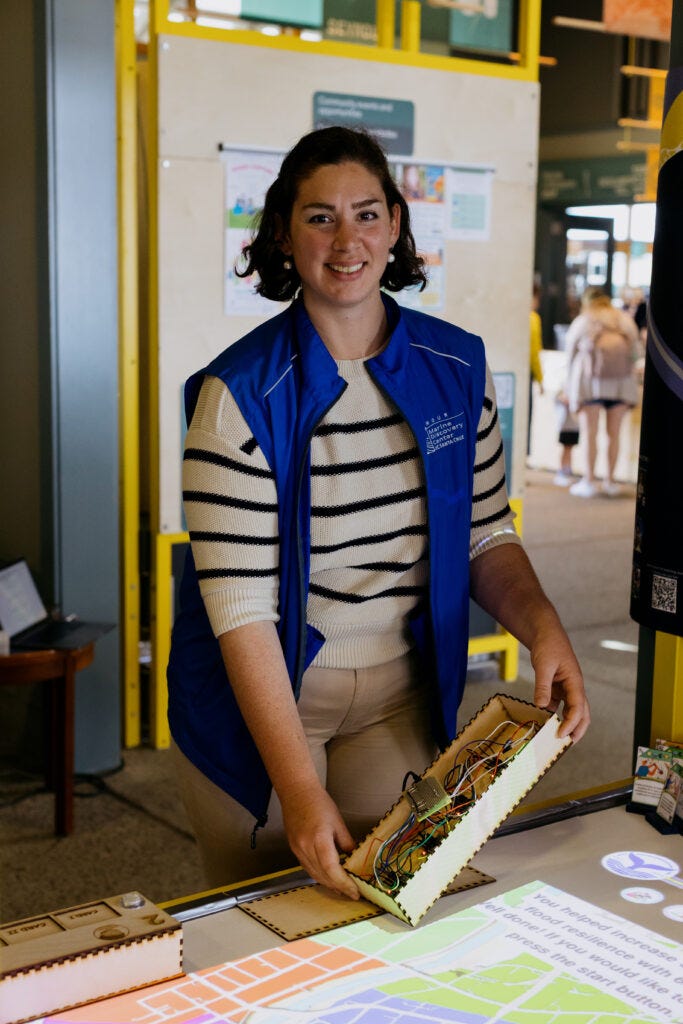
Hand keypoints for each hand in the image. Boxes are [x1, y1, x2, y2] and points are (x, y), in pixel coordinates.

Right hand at [279, 783, 358, 898]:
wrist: (296, 792)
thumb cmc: (318, 802)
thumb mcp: (338, 822)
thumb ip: (347, 843)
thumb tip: (354, 859)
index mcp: (319, 839)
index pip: (333, 869)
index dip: (345, 883)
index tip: (355, 891)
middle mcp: (306, 848)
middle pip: (323, 876)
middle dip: (339, 888)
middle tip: (353, 893)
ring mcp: (298, 850)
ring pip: (315, 875)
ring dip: (329, 885)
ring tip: (343, 889)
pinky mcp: (295, 850)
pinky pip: (308, 868)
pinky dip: (320, 876)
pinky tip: (329, 877)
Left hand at [530, 626, 589, 741]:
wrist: (545, 634)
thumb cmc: (549, 646)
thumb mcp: (544, 665)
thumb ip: (543, 686)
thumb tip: (542, 706)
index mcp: (575, 682)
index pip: (577, 708)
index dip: (571, 723)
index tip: (561, 735)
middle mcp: (573, 687)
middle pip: (581, 712)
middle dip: (577, 728)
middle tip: (567, 743)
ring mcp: (566, 687)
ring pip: (571, 710)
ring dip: (567, 723)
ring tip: (557, 737)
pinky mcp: (557, 687)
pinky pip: (559, 704)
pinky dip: (554, 713)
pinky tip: (545, 720)